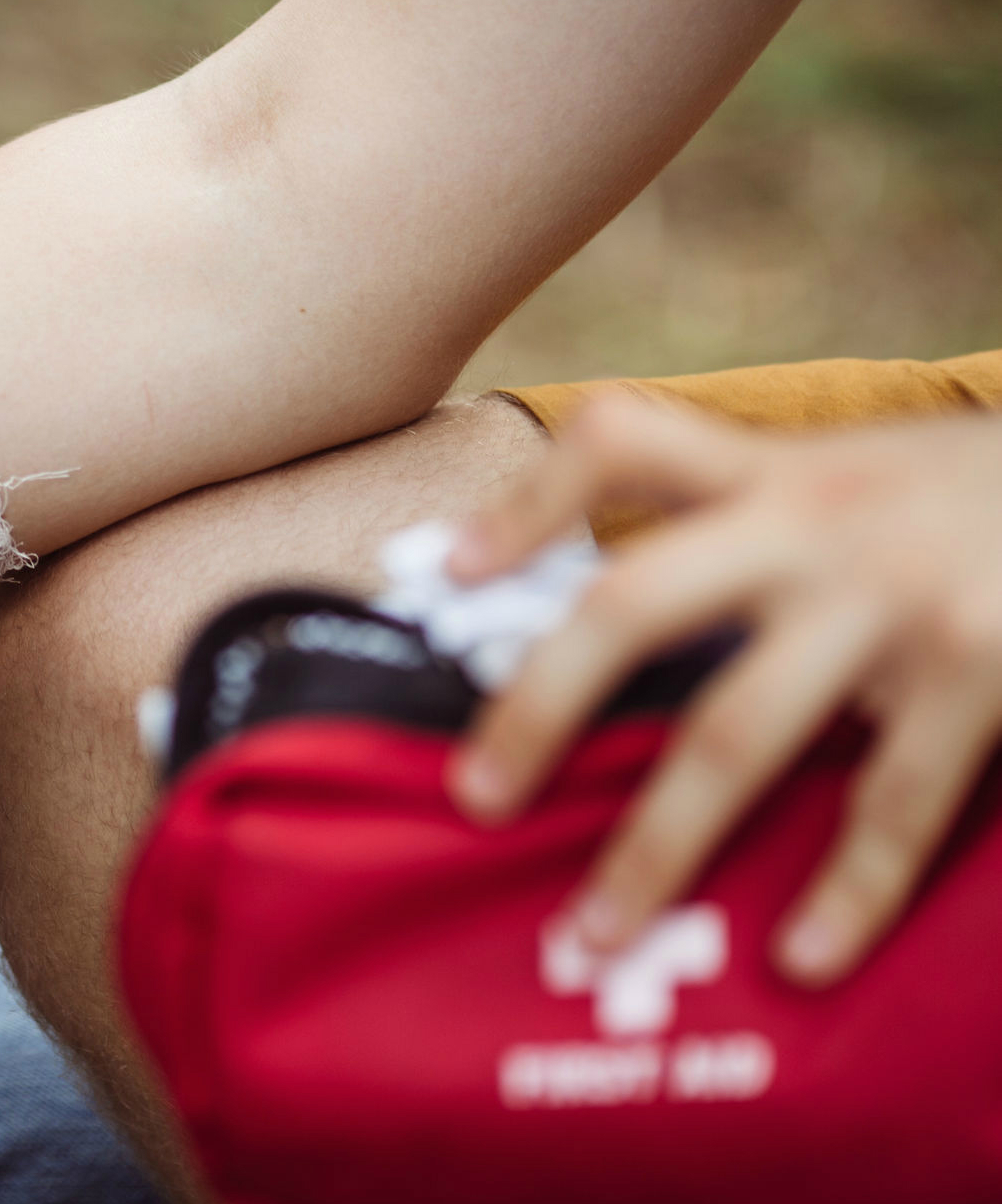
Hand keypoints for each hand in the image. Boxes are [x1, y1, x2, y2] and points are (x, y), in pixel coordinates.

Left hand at [445, 394, 1001, 985]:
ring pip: (739, 735)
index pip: (623, 444)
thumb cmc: (968, 502)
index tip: (452, 569)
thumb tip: (597, 607)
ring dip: (658, 844)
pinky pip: (893, 807)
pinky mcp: (983, 678)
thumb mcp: (852, 475)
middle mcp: (816, 528)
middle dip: (541, 705)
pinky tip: (801, 958)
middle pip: (634, 604)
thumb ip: (746, 518)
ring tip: (594, 931)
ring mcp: (896, 606)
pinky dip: (845, 891)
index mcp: (775, 474)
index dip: (530, 497)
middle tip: (475, 797)